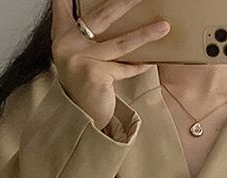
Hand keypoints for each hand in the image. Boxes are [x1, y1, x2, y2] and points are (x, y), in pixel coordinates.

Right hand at [51, 0, 170, 130]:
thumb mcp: (81, 57)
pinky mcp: (95, 75)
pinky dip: (139, 66)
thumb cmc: (83, 85)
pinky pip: (125, 68)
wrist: (80, 117)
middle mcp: (68, 45)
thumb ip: (88, 37)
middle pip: (102, 16)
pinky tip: (152, 61)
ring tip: (164, 27)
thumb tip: (116, 16)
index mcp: (63, 36)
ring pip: (120, 43)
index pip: (64, 8)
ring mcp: (81, 59)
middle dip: (125, 3)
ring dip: (145, 34)